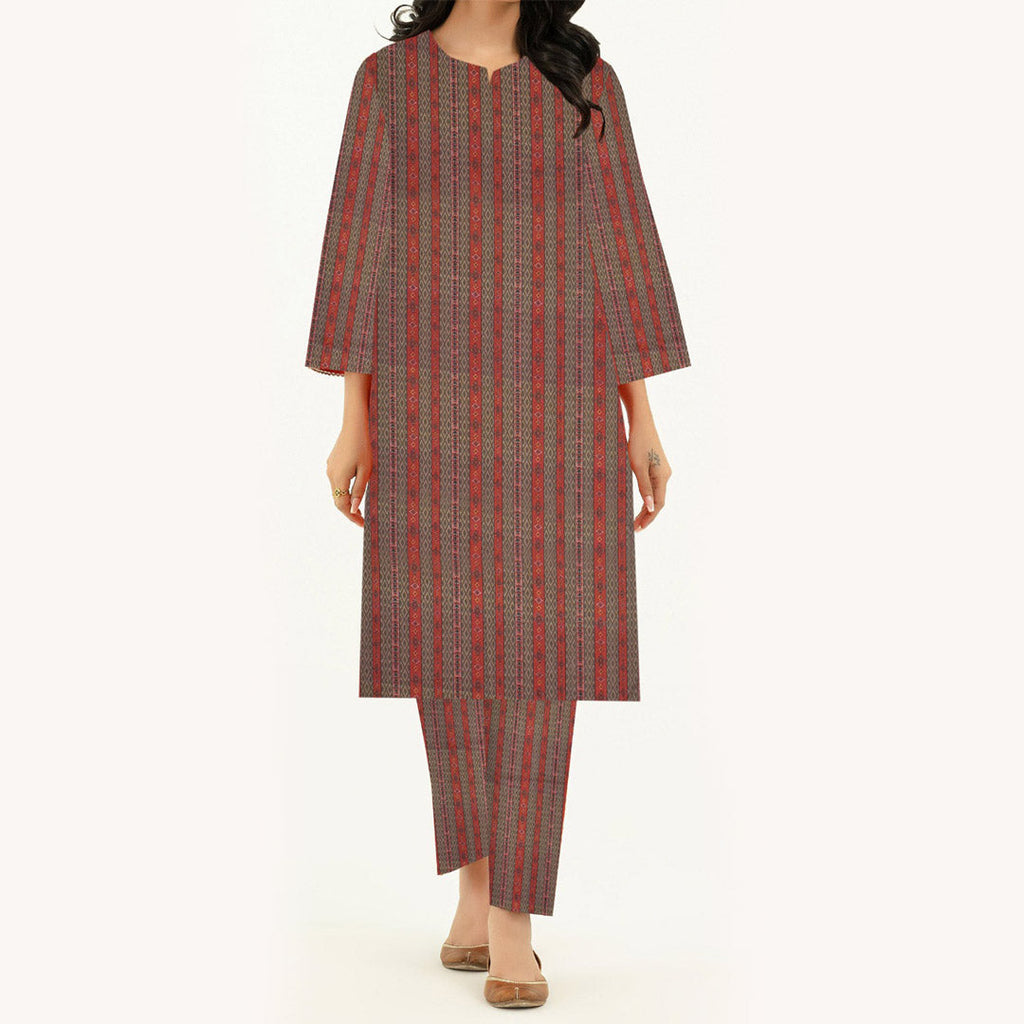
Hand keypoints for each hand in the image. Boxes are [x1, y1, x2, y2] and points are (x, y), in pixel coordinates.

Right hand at [326, 408, 371, 526]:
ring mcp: (330, 468)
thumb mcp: (366, 470)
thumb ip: (359, 490)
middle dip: (349, 512)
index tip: (362, 525)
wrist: (355, 425)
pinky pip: (336, 481)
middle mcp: (330, 474)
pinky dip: (344, 490)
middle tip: (362, 520)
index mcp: (339, 478)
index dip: (352, 517)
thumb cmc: (364, 447)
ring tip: (360, 509)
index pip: (342, 505)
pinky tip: (353, 492)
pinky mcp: (332, 462)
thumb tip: (353, 509)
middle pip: (337, 500)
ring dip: (346, 501)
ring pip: (336, 491)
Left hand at [626, 416, 671, 531]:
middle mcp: (665, 474)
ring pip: (655, 494)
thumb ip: (644, 487)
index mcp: (662, 476)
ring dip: (646, 507)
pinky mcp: (656, 465)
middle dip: (647, 516)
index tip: (638, 529)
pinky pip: (653, 485)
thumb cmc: (637, 442)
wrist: (640, 421)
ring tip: (635, 519)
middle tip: (635, 529)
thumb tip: (650, 507)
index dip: (649, 518)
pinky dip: (646, 496)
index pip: (658, 504)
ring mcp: (661, 469)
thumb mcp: (637, 466)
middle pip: (658, 501)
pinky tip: (640, 502)